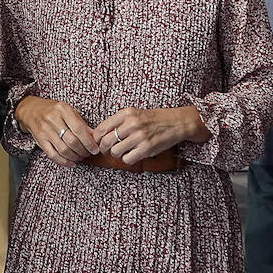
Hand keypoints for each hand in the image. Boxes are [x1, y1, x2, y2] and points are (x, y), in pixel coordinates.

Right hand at [16, 95, 98, 165]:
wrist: (32, 110)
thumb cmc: (53, 111)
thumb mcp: (69, 111)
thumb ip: (81, 124)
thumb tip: (95, 137)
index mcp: (63, 109)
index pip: (79, 129)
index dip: (89, 142)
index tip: (95, 149)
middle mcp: (52, 119)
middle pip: (72, 141)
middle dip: (83, 151)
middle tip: (88, 153)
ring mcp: (45, 130)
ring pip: (63, 150)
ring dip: (75, 157)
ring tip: (80, 157)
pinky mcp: (40, 140)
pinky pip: (53, 155)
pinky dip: (64, 162)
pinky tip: (72, 163)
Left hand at [92, 106, 207, 164]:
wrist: (176, 123)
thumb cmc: (153, 119)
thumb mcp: (134, 114)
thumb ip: (118, 122)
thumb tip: (98, 135)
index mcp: (126, 113)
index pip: (101, 128)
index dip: (96, 138)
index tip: (97, 142)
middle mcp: (132, 123)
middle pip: (106, 141)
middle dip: (104, 149)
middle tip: (107, 150)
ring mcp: (140, 136)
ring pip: (115, 152)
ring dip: (116, 154)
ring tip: (123, 151)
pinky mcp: (147, 148)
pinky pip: (127, 159)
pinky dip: (127, 159)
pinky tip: (132, 154)